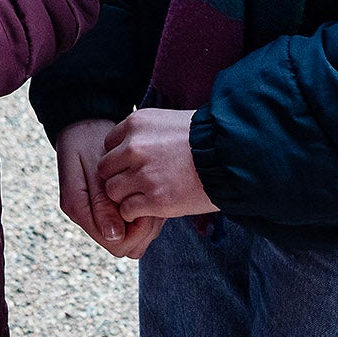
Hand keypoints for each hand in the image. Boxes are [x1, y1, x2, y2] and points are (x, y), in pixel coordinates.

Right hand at [55, 119, 160, 258]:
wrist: (84, 122)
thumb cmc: (88, 140)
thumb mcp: (93, 168)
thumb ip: (102, 202)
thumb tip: (113, 236)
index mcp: (79, 209)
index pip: (118, 245)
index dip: (137, 231)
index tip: (149, 208)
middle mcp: (87, 216)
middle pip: (127, 245)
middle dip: (145, 226)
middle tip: (156, 200)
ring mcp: (97, 212)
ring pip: (132, 235)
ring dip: (146, 217)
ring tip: (153, 192)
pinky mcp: (107, 204)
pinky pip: (131, 220)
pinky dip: (144, 208)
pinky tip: (149, 190)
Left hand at [97, 107, 217, 224]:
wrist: (232, 157)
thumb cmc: (206, 140)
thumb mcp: (169, 123)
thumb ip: (145, 135)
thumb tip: (128, 149)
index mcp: (136, 124)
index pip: (108, 145)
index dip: (121, 159)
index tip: (135, 166)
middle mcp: (133, 147)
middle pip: (105, 169)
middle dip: (119, 178)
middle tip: (137, 185)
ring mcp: (142, 174)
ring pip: (112, 191)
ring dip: (126, 197)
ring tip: (145, 197)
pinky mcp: (154, 199)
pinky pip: (127, 210)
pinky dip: (136, 213)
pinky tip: (151, 208)